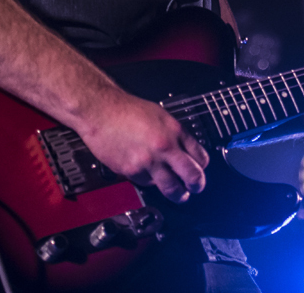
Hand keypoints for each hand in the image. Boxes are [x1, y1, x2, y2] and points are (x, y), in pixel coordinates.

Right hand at [76, 90, 209, 202]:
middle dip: (197, 185)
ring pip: (172, 188)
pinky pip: (148, 184)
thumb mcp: (160, 115)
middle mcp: (164, 147)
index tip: (200, 169)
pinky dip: (150, 182)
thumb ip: (174, 134)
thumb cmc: (126, 110)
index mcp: (174, 131)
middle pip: (192, 176)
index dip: (202, 166)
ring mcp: (148, 161)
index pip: (201, 157)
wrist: (101, 111)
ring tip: (179, 194)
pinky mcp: (132, 171)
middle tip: (196, 187)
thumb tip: (185, 150)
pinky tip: (148, 174)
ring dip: (178, 194)